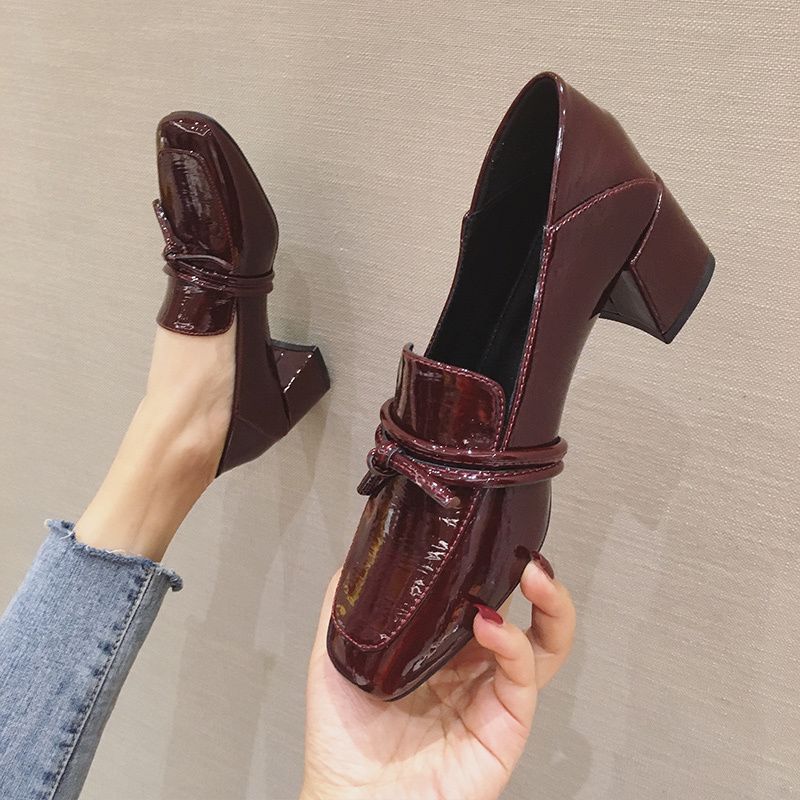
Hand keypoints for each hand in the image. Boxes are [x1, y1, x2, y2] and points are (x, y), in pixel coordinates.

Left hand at [302, 555, 575, 799]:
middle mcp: (472, 669)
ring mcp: (491, 697)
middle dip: (537, 581)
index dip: (495, 568)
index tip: (492, 537)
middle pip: (526, 617)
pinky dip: (514, 644)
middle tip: (528, 556)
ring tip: (534, 576)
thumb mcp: (337, 654)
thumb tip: (360, 555)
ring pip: (543, 645)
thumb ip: (348, 604)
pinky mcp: (504, 728)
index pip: (483, 598)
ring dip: (549, 606)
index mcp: (440, 650)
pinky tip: (491, 625)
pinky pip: (522, 679)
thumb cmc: (343, 741)